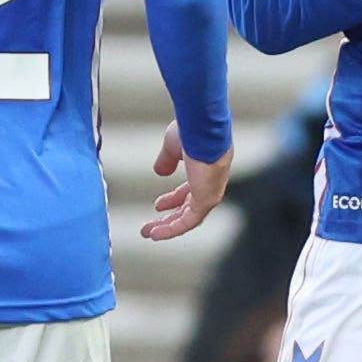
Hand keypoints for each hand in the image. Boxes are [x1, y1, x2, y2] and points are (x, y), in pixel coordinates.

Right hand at [145, 122, 232, 240]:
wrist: (202, 128)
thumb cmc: (192, 131)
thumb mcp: (172, 146)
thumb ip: (166, 160)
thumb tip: (160, 171)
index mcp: (206, 169)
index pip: (191, 191)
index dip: (174, 199)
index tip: (158, 205)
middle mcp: (211, 183)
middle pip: (190, 208)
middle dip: (169, 218)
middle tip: (152, 226)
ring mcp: (211, 192)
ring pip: (189, 218)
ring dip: (168, 227)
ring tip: (149, 233)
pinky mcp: (207, 200)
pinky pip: (189, 222)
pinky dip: (172, 229)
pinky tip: (156, 234)